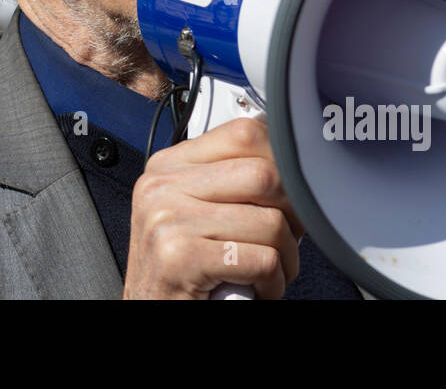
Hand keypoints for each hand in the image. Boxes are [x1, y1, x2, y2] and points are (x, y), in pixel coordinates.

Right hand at [124, 116, 302, 298]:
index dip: (282, 162)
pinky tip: (256, 289)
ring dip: (285, 258)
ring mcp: (168, 220)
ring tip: (268, 272)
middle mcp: (161, 187)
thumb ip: (228, 181)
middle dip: (293, 213)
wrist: (152, 312)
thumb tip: (289, 160)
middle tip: (286, 238)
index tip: (289, 193)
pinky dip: (273, 283)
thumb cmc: (182, 272)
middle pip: (264, 174)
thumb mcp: (194, 213)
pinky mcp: (180, 258)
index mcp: (166, 167)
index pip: (243, 133)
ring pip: (271, 222)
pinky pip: (263, 261)